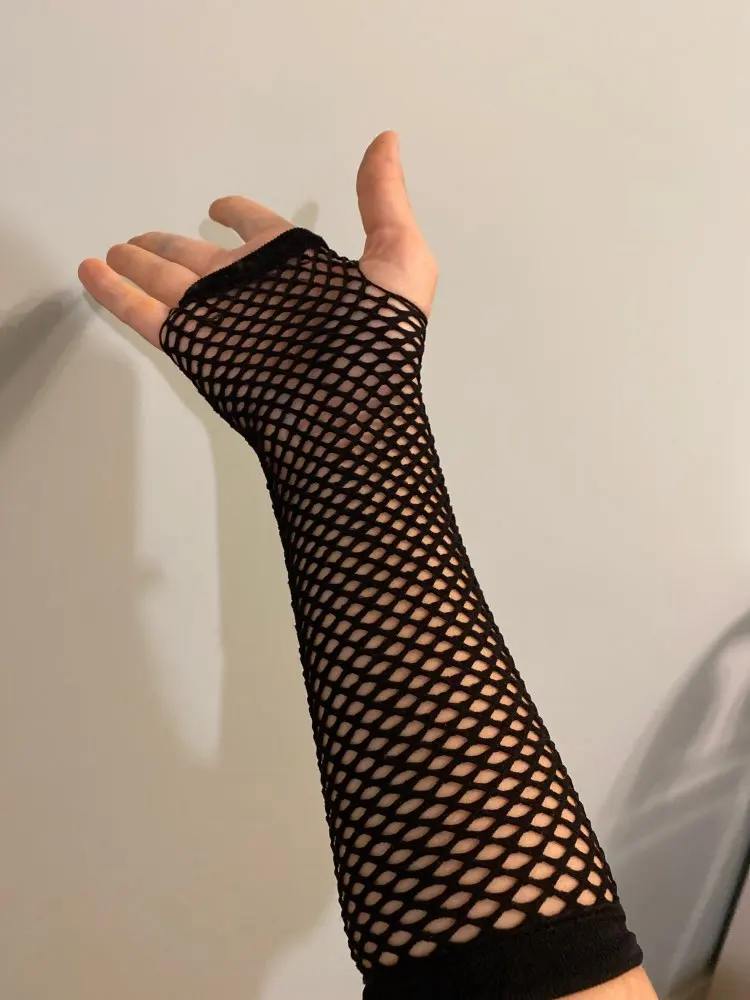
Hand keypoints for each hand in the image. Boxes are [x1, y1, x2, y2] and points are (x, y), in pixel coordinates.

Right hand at [78, 131, 437, 347]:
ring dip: (137, 265)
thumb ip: (385, 201)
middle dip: (171, 246)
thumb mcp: (399, 257)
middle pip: (200, 258)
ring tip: (112, 250)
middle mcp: (252, 291)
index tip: (221, 203)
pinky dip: (114, 294)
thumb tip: (387, 139)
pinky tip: (92, 272)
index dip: (240, 214)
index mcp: (296, 269)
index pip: (261, 232)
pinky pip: (144, 313)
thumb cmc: (380, 339)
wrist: (351, 408)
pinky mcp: (194, 345)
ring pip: (166, 282)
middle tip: (141, 238)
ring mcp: (219, 319)